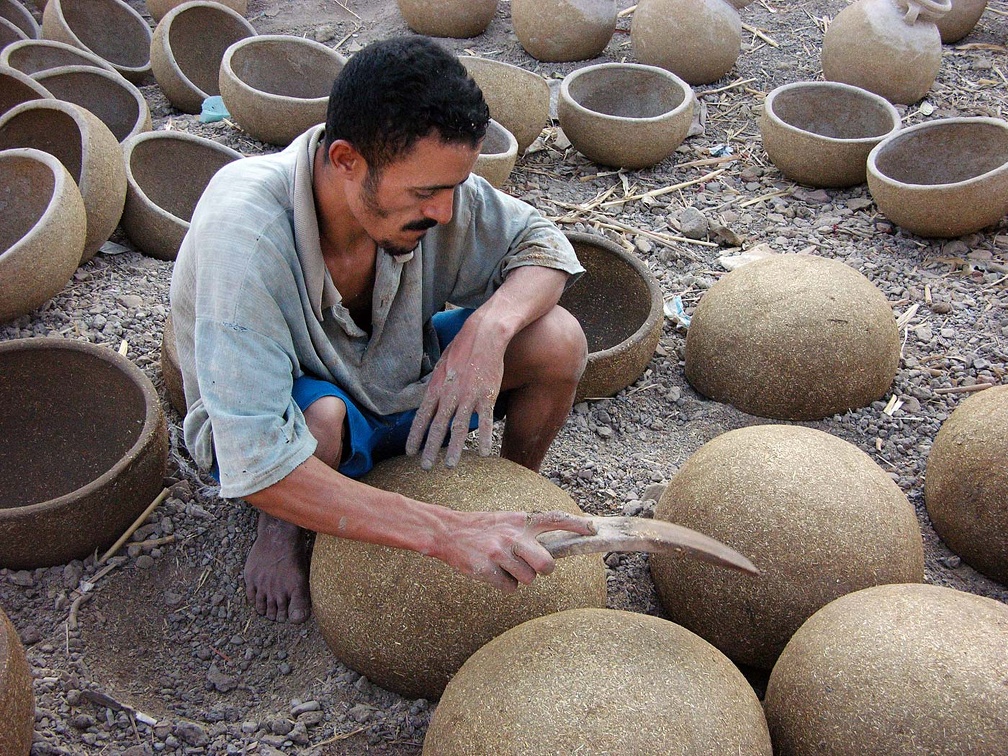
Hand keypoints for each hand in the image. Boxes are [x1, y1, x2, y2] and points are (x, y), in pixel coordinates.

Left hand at [405, 317, 504, 468]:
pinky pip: (485, 422)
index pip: (422, 417)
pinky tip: (483, 453)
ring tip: (450, 466)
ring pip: (459, 427)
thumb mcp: (441, 365)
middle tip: (425, 467)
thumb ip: (436, 385)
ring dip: (454, 449)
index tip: (410, 452)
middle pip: (437, 427)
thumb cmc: (462, 348)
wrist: (484, 335)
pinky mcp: (487, 396)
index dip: (415, 436)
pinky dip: (483, 438)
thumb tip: (429, 400)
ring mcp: (469, 396)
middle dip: (430, 449)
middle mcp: (449, 394)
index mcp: (436, 387)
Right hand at [434, 510, 596, 592]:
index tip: (592, 530)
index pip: (555, 519)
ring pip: (528, 579)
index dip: (576, 525)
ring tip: (503, 565)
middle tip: (533, 566)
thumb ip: (529, 530)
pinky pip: (510, 588)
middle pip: (547, 565)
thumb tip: (555, 547)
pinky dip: (504, 584)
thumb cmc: (483, 528)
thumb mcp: (508, 520)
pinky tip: (492, 572)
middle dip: (544, 570)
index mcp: (521, 520)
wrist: (448, 532)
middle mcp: (513, 535)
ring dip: (519, 577)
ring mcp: (500, 553)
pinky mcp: (487, 570)